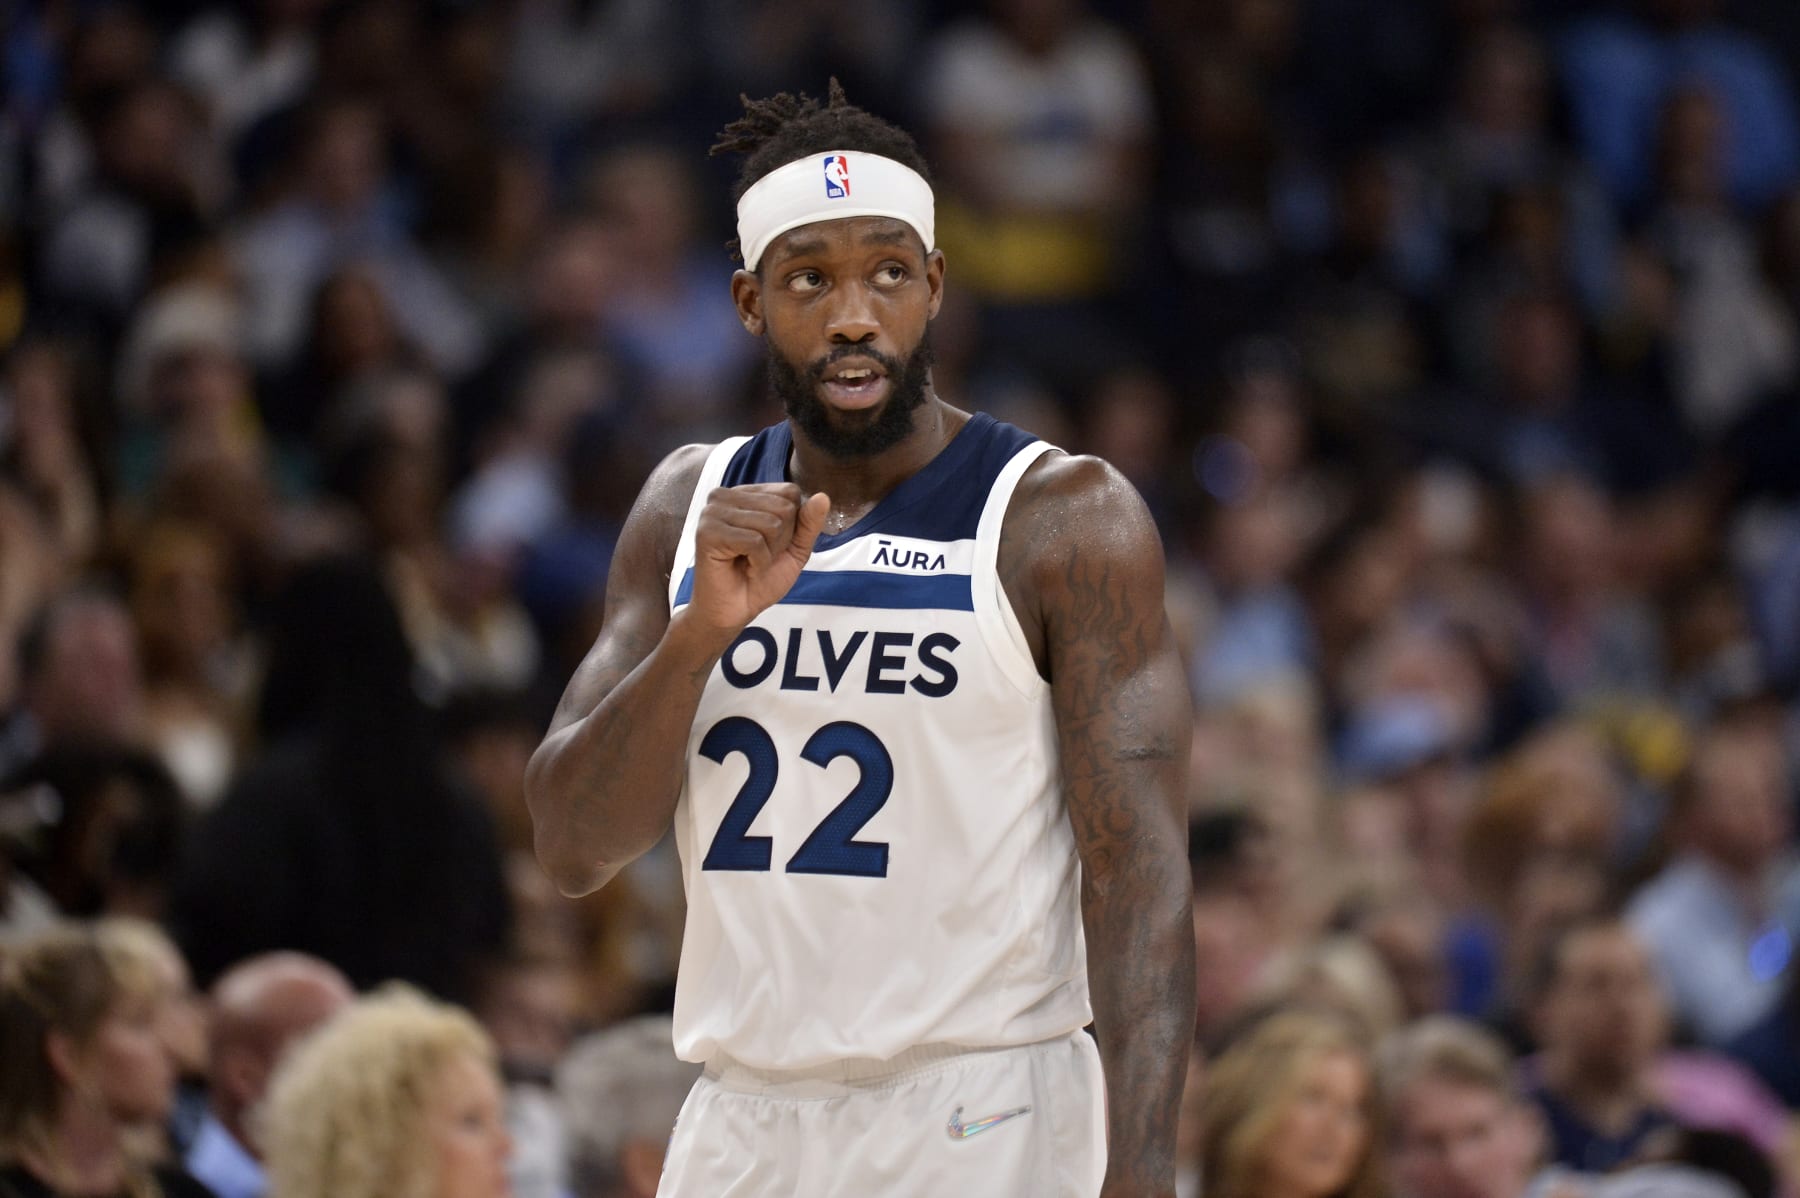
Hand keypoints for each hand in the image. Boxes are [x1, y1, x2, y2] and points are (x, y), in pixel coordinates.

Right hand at [683, 483, 829, 640]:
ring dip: (768, 553)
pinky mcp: (707, 532)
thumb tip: (822, 497)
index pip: (789, 492)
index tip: (769, 544)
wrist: (732, 612)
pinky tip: (742, 567)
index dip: (791, 526)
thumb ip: (809, 523)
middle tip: (757, 557)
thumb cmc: (759, 580)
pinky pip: (754, 541)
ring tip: (748, 562)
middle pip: (783, 507)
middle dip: (780, 541)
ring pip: (771, 524)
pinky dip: (758, 562)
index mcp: (744, 494)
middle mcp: (725, 496)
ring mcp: (713, 512)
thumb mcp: (794, 549)